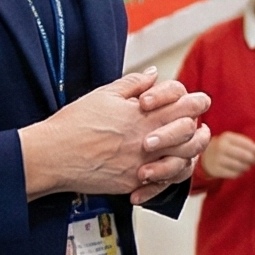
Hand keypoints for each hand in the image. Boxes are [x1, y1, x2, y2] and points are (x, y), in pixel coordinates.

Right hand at [20, 69, 210, 201]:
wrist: (53, 155)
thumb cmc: (74, 123)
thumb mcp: (104, 94)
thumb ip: (133, 83)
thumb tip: (154, 74)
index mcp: (142, 113)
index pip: (184, 104)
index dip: (196, 101)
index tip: (199, 102)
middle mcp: (147, 138)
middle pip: (190, 133)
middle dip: (200, 128)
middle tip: (201, 127)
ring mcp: (142, 162)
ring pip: (183, 159)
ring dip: (191, 152)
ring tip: (192, 148)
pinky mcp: (133, 181)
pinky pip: (163, 181)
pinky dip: (171, 174)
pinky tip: (171, 167)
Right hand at [202, 130, 254, 180]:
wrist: (205, 157)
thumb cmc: (225, 148)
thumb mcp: (233, 141)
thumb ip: (248, 144)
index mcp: (227, 137)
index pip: (247, 144)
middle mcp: (221, 147)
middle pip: (245, 156)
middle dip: (253, 160)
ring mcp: (217, 159)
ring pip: (240, 166)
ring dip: (247, 167)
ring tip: (246, 166)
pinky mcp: (216, 170)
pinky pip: (234, 174)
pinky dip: (240, 173)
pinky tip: (239, 171)